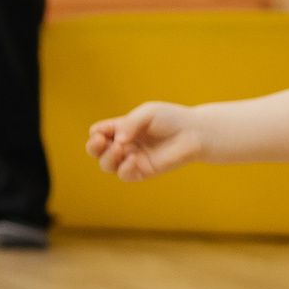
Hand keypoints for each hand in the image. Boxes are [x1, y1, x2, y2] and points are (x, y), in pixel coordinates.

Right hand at [88, 102, 204, 180]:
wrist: (195, 133)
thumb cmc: (172, 119)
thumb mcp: (148, 113)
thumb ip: (130, 123)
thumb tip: (117, 141)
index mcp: (121, 129)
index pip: (98, 133)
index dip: (97, 133)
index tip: (104, 130)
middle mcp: (124, 145)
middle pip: (96, 151)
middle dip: (94, 147)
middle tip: (101, 141)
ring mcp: (132, 159)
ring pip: (107, 165)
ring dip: (108, 157)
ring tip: (120, 149)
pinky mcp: (143, 172)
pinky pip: (124, 175)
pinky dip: (124, 168)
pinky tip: (133, 159)